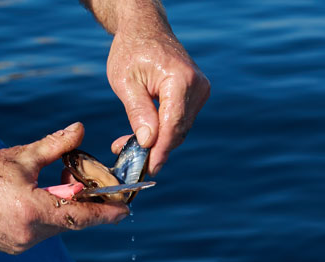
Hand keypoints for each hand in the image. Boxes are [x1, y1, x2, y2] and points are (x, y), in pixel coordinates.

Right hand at [0, 122, 128, 254]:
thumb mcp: (21, 156)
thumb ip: (55, 147)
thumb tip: (80, 130)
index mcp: (32, 211)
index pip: (81, 216)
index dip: (105, 213)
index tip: (125, 210)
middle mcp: (27, 235)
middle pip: (69, 222)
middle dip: (81, 204)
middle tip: (82, 182)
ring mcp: (17, 245)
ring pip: (54, 228)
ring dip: (61, 210)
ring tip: (53, 186)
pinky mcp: (9, 247)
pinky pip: (38, 234)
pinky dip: (44, 218)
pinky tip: (36, 199)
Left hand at [106, 23, 209, 174]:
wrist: (145, 29)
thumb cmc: (131, 51)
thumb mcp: (125, 82)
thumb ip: (138, 112)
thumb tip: (148, 142)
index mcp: (180, 80)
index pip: (173, 124)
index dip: (161, 150)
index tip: (149, 168)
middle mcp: (197, 86)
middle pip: (178, 130)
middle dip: (154, 148)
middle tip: (124, 154)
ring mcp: (200, 91)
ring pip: (179, 129)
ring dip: (156, 141)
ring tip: (126, 142)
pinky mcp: (197, 95)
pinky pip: (180, 121)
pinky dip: (162, 131)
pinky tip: (141, 133)